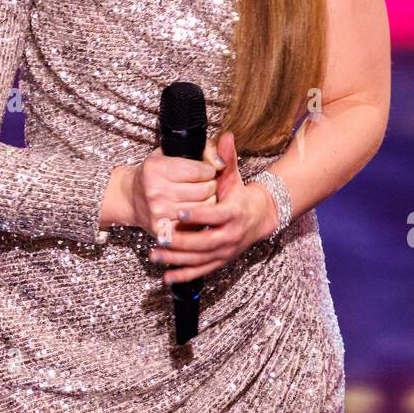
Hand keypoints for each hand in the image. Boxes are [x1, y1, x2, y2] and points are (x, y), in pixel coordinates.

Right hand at [129, 138, 221, 239]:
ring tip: (198, 197)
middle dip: (210, 185)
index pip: (201, 170)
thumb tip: (221, 163)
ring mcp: (159, 212)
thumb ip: (202, 150)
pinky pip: (196, 225)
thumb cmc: (155, 174)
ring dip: (207, 202)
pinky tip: (193, 212)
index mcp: (156, 167)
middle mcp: (156, 190)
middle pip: (205, 190)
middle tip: (203, 184)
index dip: (208, 170)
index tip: (204, 171)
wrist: (131, 199)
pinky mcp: (163, 230)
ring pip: (205, 207)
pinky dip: (199, 218)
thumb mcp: (171, 153)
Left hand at [145, 131, 277, 285]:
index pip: (216, 216)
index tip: (180, 212)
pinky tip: (165, 277)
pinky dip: (183, 275)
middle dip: (183, 241)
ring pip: (200, 259)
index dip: (199, 215)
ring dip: (177, 259)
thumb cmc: (239, 195)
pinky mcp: (219, 261)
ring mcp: (225, 251)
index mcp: (233, 213)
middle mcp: (230, 235)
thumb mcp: (234, 176)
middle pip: (206, 242)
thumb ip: (226, 158)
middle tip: (162, 237)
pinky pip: (200, 271)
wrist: (258, 218)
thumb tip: (225, 135)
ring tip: (155, 254)